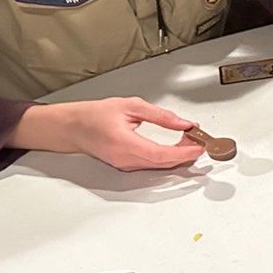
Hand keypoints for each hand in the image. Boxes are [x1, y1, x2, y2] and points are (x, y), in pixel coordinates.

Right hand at [12, 98, 204, 170]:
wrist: (73, 127)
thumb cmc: (95, 115)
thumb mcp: (131, 106)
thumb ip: (160, 115)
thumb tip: (184, 123)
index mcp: (123, 142)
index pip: (160, 154)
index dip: (183, 153)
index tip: (199, 146)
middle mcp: (124, 159)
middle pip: (163, 163)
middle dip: (185, 153)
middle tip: (199, 138)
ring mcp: (124, 165)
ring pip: (159, 166)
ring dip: (177, 155)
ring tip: (189, 138)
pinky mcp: (126, 166)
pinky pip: (151, 165)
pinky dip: (167, 157)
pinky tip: (175, 146)